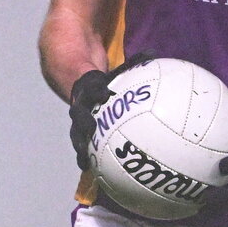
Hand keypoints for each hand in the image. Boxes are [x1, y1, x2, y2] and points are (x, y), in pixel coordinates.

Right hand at [69, 52, 153, 169]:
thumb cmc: (102, 78)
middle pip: (79, 116)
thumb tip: (154, 54)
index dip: (97, 91)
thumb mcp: (114, 70)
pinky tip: (96, 173)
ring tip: (85, 164)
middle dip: (84, 124)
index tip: (104, 94)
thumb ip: (132, 64)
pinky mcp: (81, 131)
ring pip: (77, 136)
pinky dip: (89, 157)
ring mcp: (78, 120)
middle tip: (90, 131)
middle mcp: (80, 106)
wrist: (73, 79)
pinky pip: (85, 146)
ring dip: (81, 149)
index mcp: (88, 89)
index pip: (92, 89)